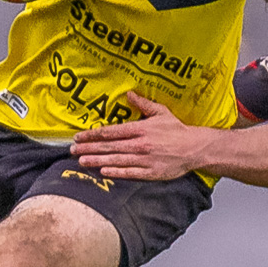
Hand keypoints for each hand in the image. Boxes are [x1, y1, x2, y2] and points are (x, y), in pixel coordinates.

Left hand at [69, 93, 200, 180]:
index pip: (111, 132)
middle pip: (109, 147)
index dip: (93, 135)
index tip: (79, 137)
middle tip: (73, 150)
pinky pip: (129, 173)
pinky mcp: (150, 172)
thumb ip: (143, 104)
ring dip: (97, 161)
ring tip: (82, 161)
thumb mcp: (161, 112)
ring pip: (116, 160)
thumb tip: (128, 94)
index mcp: (140, 129)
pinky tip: (103, 171)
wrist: (194, 148)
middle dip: (89, 148)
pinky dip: (116, 172)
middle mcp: (139, 144)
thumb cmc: (177, 131)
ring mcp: (144, 159)